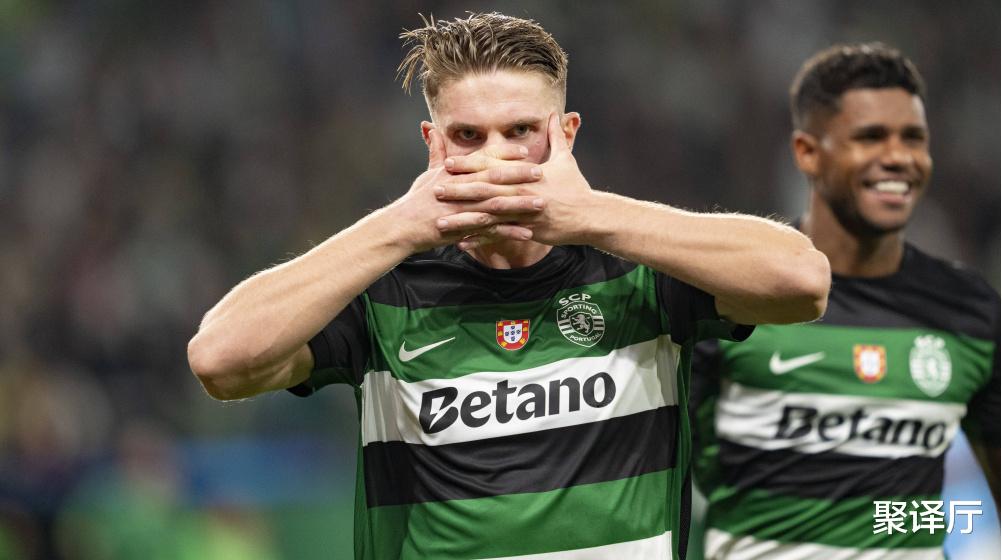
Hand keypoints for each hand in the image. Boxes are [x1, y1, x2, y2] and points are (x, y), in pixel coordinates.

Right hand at [386, 129, 544, 253]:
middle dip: (519, 175)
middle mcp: (460, 188)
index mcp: (455, 173)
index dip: (505, 154)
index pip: (483, 159)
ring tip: (541, 203)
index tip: (525, 151)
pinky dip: (509, 232)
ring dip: (520, 205)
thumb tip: (433, 129)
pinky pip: (491, 231)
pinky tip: (528, 233)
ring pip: (496, 205)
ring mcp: (463, 210)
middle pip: (494, 179)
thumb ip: (436, 152)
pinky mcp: (463, 230)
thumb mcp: (428, 173)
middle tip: (541, 173)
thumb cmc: (417, 199)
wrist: (403, 226)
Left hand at [434, 113, 595, 248]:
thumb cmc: (577, 187)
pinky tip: (461, 242)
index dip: (468, 165)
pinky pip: (499, 236)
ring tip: (440, 222)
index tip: (447, 163)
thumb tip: (553, 114)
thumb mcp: (566, 159)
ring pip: (488, 216)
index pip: (492, 167)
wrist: (591, 216)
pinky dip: (480, 240)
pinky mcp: (527, 231)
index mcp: (526, 175)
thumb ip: (556, 137)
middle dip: (459, 191)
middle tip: (435, 190)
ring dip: (463, 219)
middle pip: (485, 191)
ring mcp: (524, 214)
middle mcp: (522, 193)